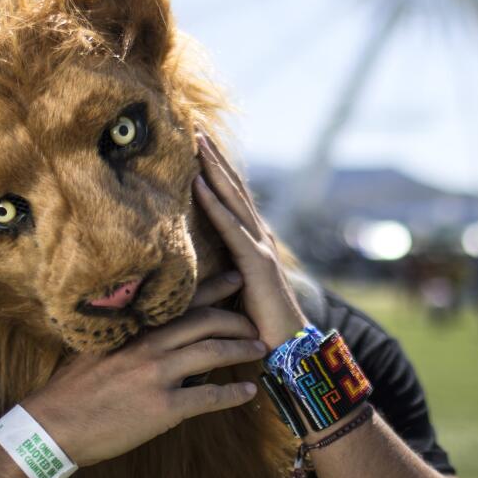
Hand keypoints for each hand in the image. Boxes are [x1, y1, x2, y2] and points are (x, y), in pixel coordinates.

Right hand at [20, 274, 264, 466]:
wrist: (52, 426)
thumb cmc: (71, 390)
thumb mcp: (96, 349)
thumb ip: (126, 337)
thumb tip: (148, 331)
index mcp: (135, 330)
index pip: (183, 301)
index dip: (214, 288)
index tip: (236, 277)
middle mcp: (150, 347)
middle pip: (207, 322)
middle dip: (237, 320)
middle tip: (255, 321)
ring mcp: (158, 376)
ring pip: (214, 353)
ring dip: (242, 350)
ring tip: (259, 349)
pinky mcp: (163, 408)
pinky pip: (208, 397)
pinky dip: (232, 394)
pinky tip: (247, 392)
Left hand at [193, 133, 309, 349]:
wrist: (288, 349)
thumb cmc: (256, 327)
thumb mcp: (231, 292)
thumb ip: (218, 271)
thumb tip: (189, 267)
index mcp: (252, 242)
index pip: (230, 198)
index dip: (215, 170)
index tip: (196, 146)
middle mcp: (258, 237)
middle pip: (233, 188)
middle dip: (214, 157)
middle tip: (195, 128)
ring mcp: (260, 247)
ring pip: (233, 199)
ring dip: (213, 168)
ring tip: (196, 143)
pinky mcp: (256, 263)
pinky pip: (231, 228)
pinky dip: (214, 204)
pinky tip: (198, 184)